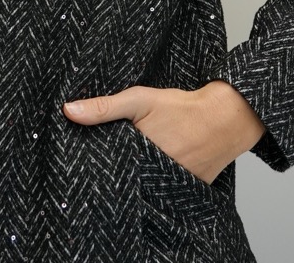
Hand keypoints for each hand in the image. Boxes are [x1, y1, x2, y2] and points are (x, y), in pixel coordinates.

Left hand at [63, 81, 264, 183]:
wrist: (225, 118)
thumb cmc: (182, 108)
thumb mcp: (140, 100)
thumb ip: (104, 107)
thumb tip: (68, 111)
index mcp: (137, 157)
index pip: (107, 168)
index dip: (96, 163)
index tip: (86, 156)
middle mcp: (152, 179)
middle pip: (123, 178)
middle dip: (114, 170)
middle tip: (112, 156)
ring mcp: (168, 189)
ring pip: (141, 186)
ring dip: (134, 176)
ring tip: (133, 161)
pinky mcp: (182, 193)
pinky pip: (160, 190)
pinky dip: (153, 180)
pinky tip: (151, 167)